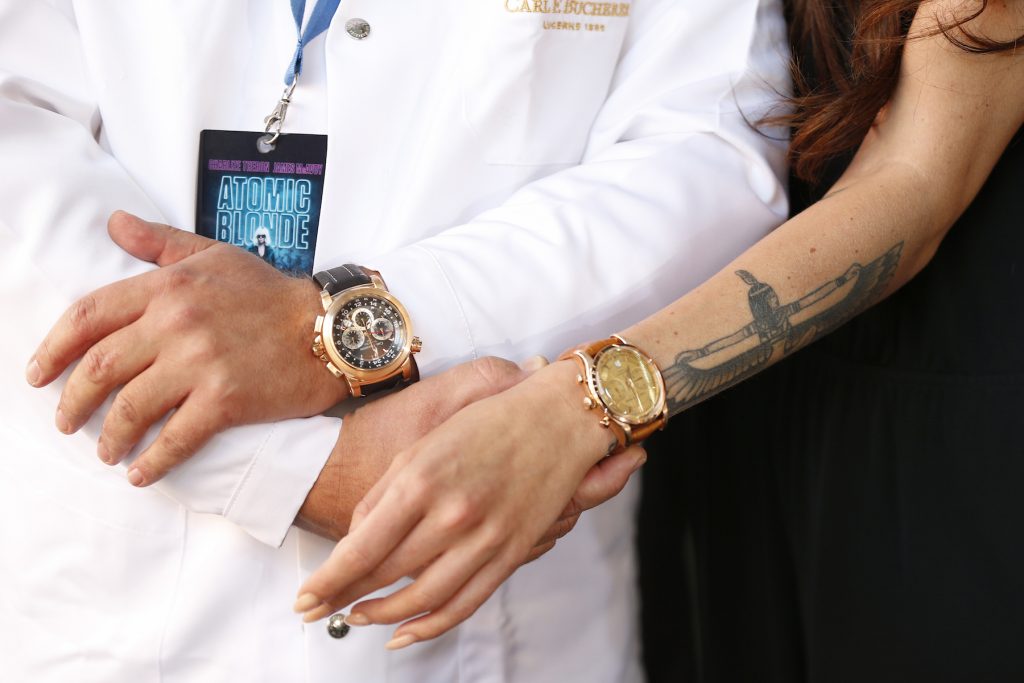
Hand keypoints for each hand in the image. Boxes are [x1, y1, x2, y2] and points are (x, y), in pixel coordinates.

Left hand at [25, 211, 341, 485]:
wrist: (329, 327)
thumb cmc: (273, 292)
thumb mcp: (214, 255)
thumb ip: (160, 243)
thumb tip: (115, 223)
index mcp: (168, 287)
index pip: (89, 317)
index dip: (53, 349)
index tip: (38, 374)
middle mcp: (176, 323)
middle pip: (99, 368)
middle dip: (72, 402)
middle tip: (66, 421)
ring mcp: (201, 363)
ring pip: (130, 407)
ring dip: (108, 437)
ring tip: (104, 451)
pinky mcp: (228, 399)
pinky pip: (176, 438)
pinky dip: (153, 461)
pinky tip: (140, 475)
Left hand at [292, 359, 646, 646]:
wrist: (558, 418)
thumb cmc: (489, 421)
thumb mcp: (424, 443)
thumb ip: (387, 493)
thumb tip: (359, 539)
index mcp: (422, 479)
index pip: (362, 548)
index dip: (328, 580)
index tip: (304, 598)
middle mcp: (451, 514)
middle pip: (386, 575)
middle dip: (344, 598)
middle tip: (318, 609)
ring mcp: (484, 538)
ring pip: (422, 598)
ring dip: (382, 616)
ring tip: (356, 618)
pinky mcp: (510, 553)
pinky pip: (465, 603)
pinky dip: (431, 626)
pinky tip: (405, 633)